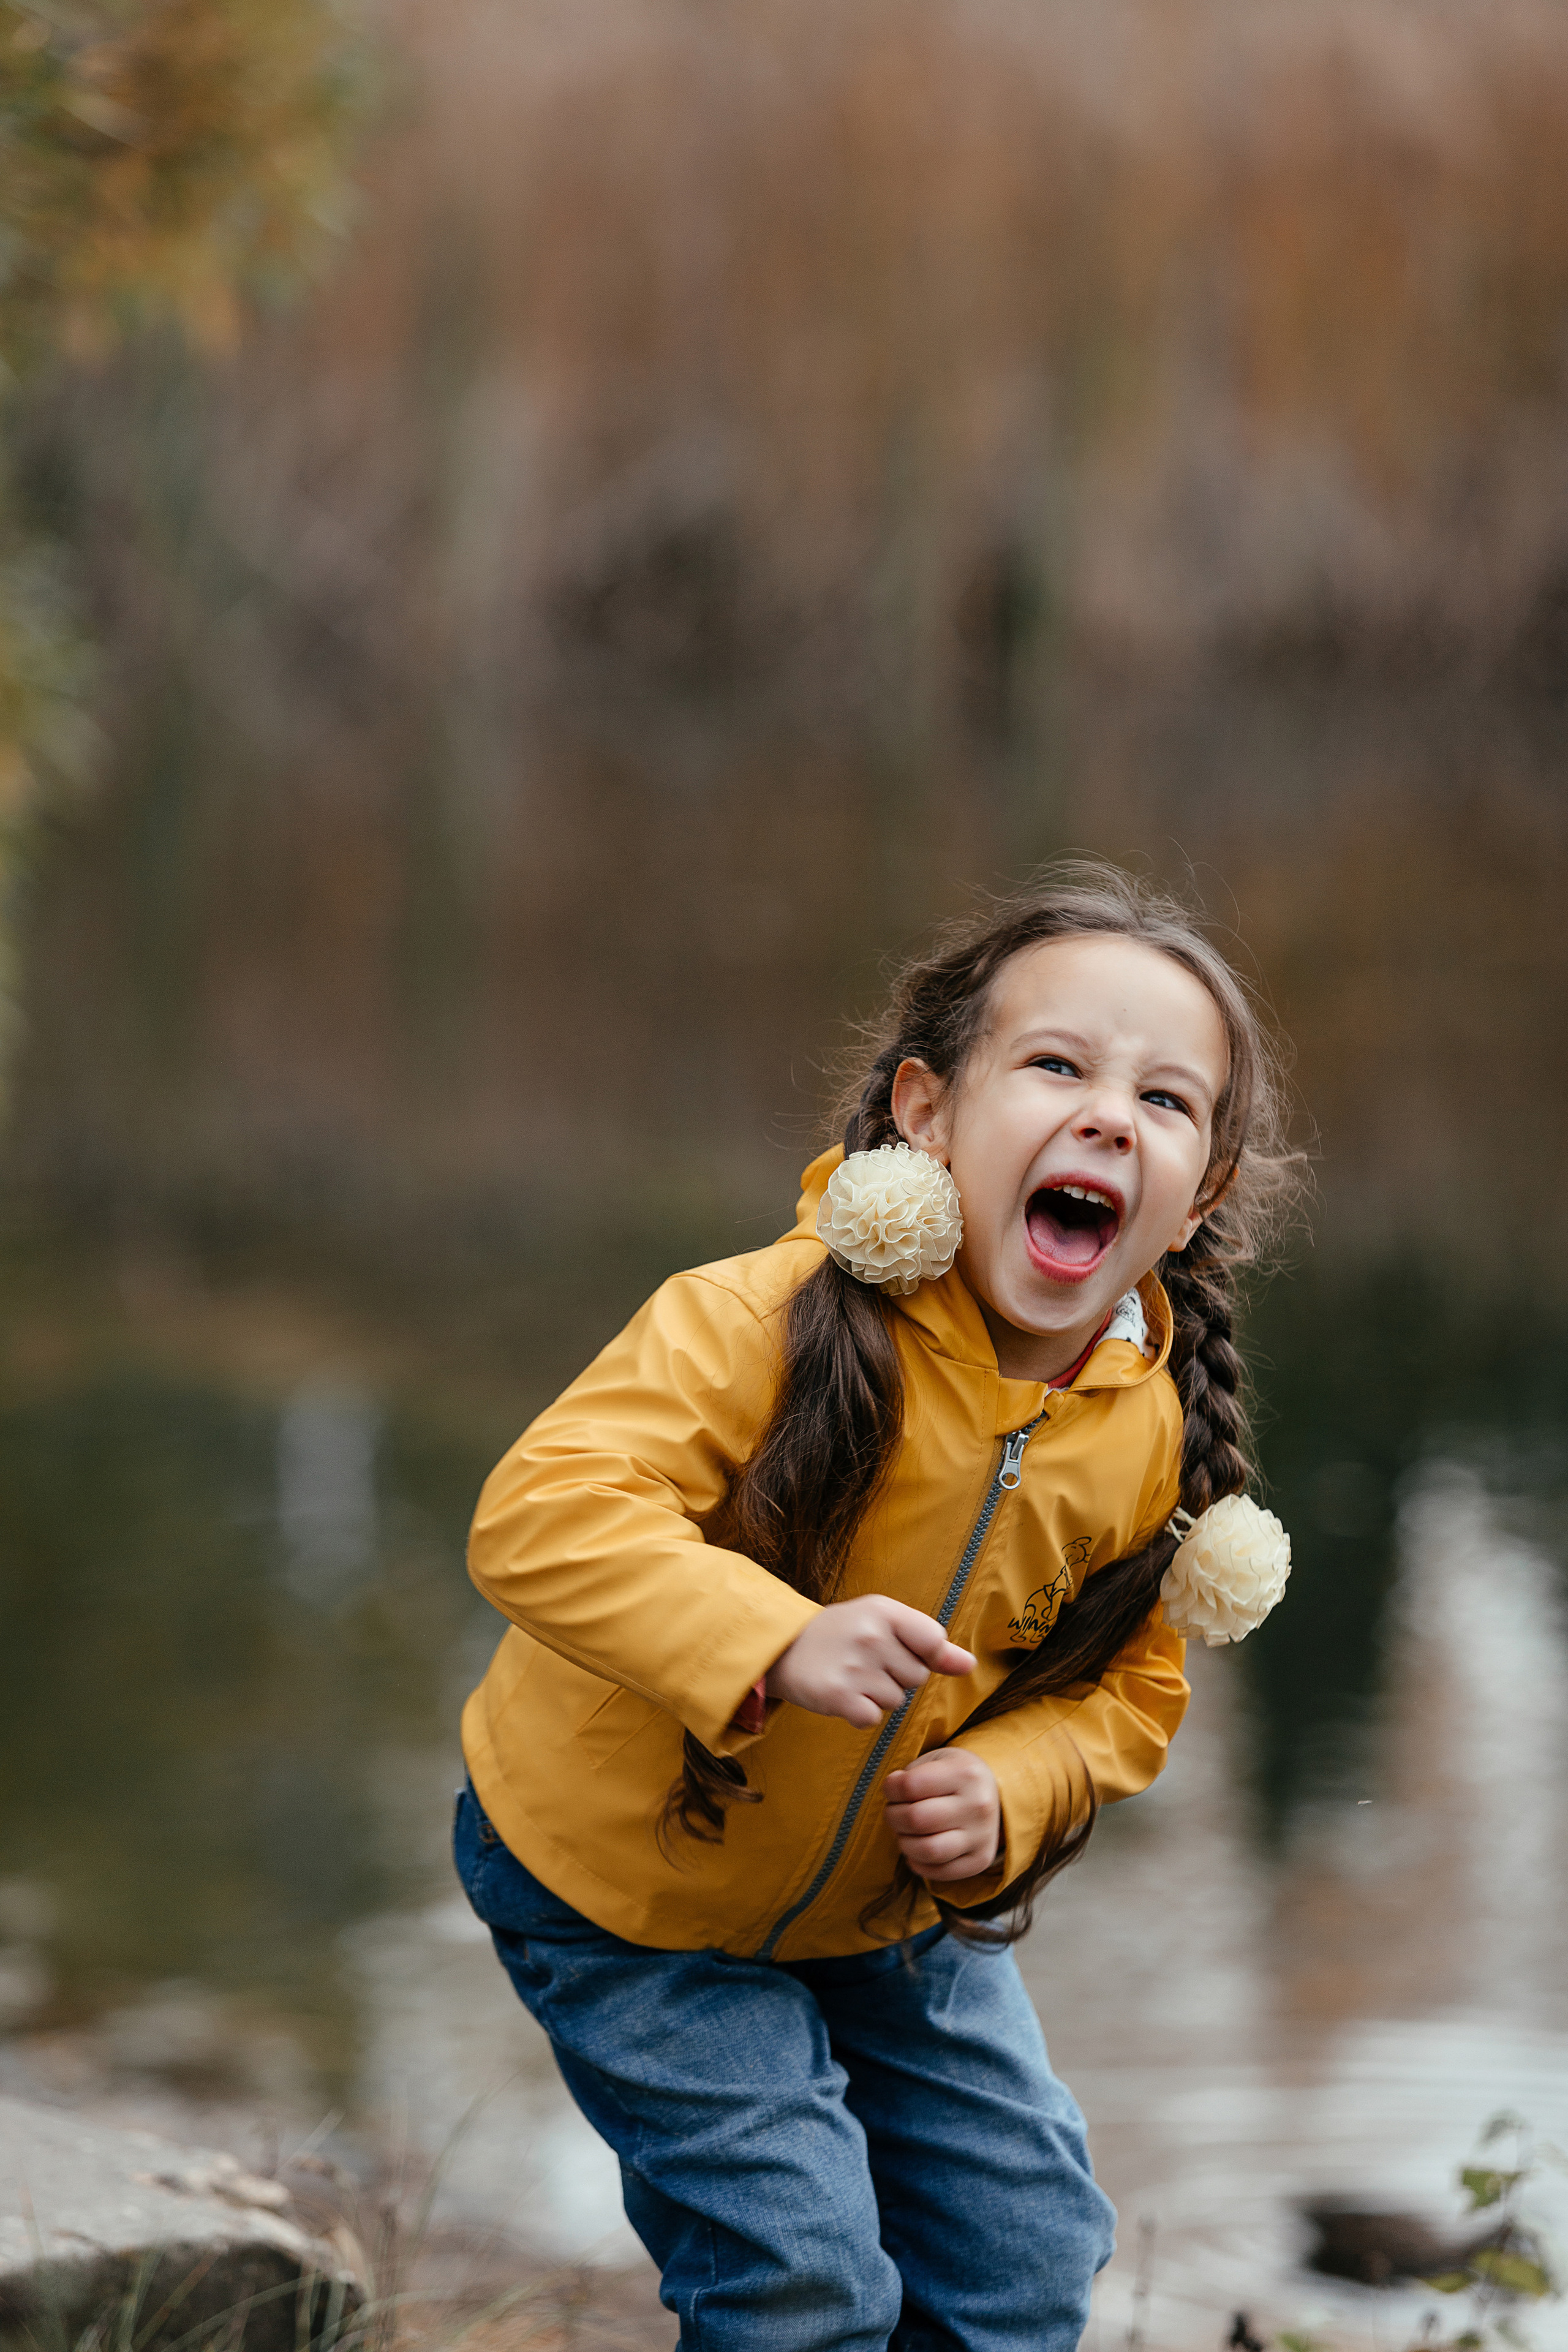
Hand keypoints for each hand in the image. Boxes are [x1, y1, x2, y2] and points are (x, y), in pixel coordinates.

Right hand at [763, 1597, 974, 1728]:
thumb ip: (930, 1644)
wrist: (784, 1647)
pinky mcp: (838, 1697)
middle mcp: (870, 1637)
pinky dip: (861, 1713)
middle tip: (867, 1662)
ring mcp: (854, 1668)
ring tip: (853, 1676)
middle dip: (898, 1676)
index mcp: (884, 1611)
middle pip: (917, 1677)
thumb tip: (971, 1665)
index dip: (922, 1653)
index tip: (898, 1648)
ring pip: (896, 1700)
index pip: (934, 1641)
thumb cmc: (844, 1633)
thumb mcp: (884, 1622)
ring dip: (879, 1695)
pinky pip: (873, 1718)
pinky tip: (844, 1694)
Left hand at [884, 1747, 1000, 1882]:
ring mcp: (982, 1836)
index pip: (910, 1785)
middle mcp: (978, 1806)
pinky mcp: (980, 1861)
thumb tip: (892, 1791)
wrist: (992, 1794)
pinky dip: (919, 1863)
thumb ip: (911, 1774)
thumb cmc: (954, 1776)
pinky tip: (917, 1849)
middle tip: (894, 1812)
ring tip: (905, 1832)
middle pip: (916, 1819)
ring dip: (904, 1843)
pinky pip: (939, 1872)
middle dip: (893, 1816)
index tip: (892, 1788)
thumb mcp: (937, 1760)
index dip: (891, 1788)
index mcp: (966, 1774)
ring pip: (928, 1850)